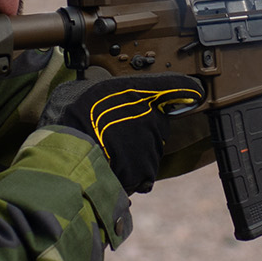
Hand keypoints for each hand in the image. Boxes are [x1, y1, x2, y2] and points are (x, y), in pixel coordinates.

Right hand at [40, 74, 204, 192]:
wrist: (67, 157)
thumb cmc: (67, 121)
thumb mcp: (78, 90)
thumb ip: (101, 92)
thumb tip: (100, 92)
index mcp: (135, 93)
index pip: (172, 86)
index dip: (184, 89)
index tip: (194, 92)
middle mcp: (151, 117)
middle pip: (156, 123)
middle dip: (139, 128)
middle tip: (112, 133)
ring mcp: (152, 145)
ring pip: (149, 148)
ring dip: (133, 151)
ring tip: (106, 152)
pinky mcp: (147, 170)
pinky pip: (143, 172)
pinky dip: (131, 173)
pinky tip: (111, 168)